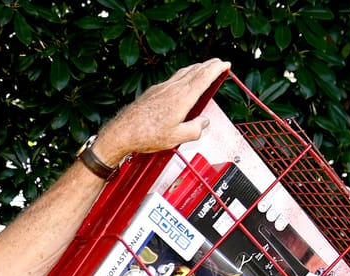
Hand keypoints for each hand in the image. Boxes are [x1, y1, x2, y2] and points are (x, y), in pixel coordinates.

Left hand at [94, 59, 230, 162]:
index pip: (205, 76)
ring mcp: (162, 88)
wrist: (123, 131)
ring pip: (184, 72)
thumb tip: (203, 122)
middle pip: (196, 70)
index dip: (218, 68)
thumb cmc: (146, 134)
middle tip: (219, 63)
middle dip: (210, 65)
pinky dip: (184, 74)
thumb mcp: (177, 138)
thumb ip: (195, 129)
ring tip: (204, 68)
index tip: (226, 64)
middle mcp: (173, 88)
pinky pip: (173, 78)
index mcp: (183, 97)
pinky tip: (182, 80)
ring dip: (197, 67)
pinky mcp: (153, 91)